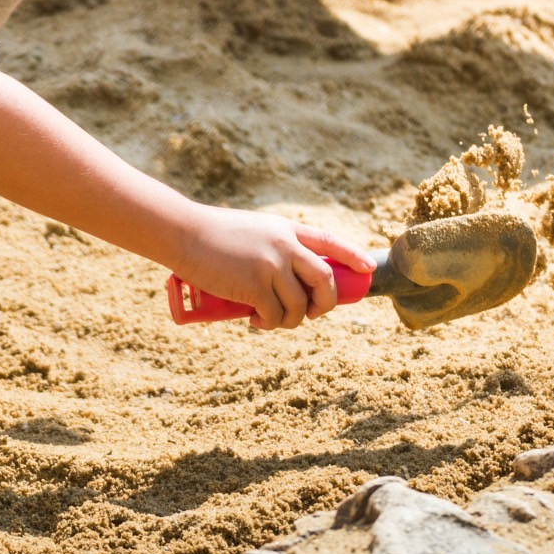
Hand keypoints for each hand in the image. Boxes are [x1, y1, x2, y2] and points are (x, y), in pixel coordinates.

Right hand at [172, 206, 373, 329]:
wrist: (184, 234)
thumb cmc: (213, 234)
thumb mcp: (254, 231)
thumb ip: (273, 246)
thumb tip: (287, 280)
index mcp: (287, 230)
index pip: (330, 242)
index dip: (353, 256)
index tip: (369, 269)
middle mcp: (285, 246)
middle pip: (325, 279)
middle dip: (325, 302)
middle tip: (312, 313)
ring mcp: (271, 265)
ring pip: (300, 305)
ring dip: (290, 320)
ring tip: (272, 320)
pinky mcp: (254, 285)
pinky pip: (274, 315)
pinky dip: (268, 324)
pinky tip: (256, 321)